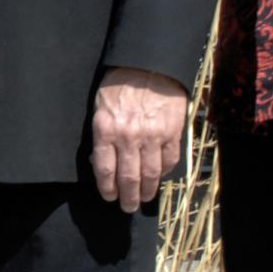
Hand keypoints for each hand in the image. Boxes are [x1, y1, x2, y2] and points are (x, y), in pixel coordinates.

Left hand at [90, 67, 187, 213]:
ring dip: (147, 191)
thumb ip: (102, 135)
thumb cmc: (119, 83)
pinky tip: (159, 176)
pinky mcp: (172, 132)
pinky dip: (164, 172)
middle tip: (128, 207)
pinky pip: (169, 160)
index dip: (107, 188)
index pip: (105, 169)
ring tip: (143, 199)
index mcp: (106, 130)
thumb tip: (101, 160)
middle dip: (127, 197)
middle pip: (128, 178)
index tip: (109, 197)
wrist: (150, 63)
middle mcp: (129, 136)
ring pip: (150, 174)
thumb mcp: (100, 107)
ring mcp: (153, 135)